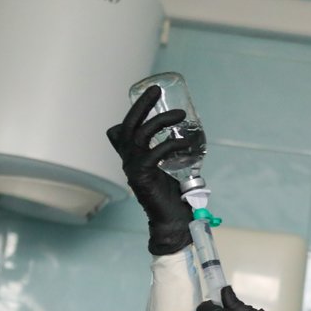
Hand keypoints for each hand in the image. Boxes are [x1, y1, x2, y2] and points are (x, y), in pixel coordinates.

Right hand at [106, 85, 192, 254]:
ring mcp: (133, 167)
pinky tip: (185, 143)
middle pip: (128, 125)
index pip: (126, 126)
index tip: (152, 94)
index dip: (136, 108)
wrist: (172, 219)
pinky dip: (170, 145)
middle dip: (141, 105)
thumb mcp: (168, 166)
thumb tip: (185, 134)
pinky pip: (154, 153)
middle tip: (157, 90)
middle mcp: (128, 159)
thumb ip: (168, 152)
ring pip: (140, 135)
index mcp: (133, 155)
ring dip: (160, 121)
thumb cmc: (172, 193)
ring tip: (181, 114)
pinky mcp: (142, 177)